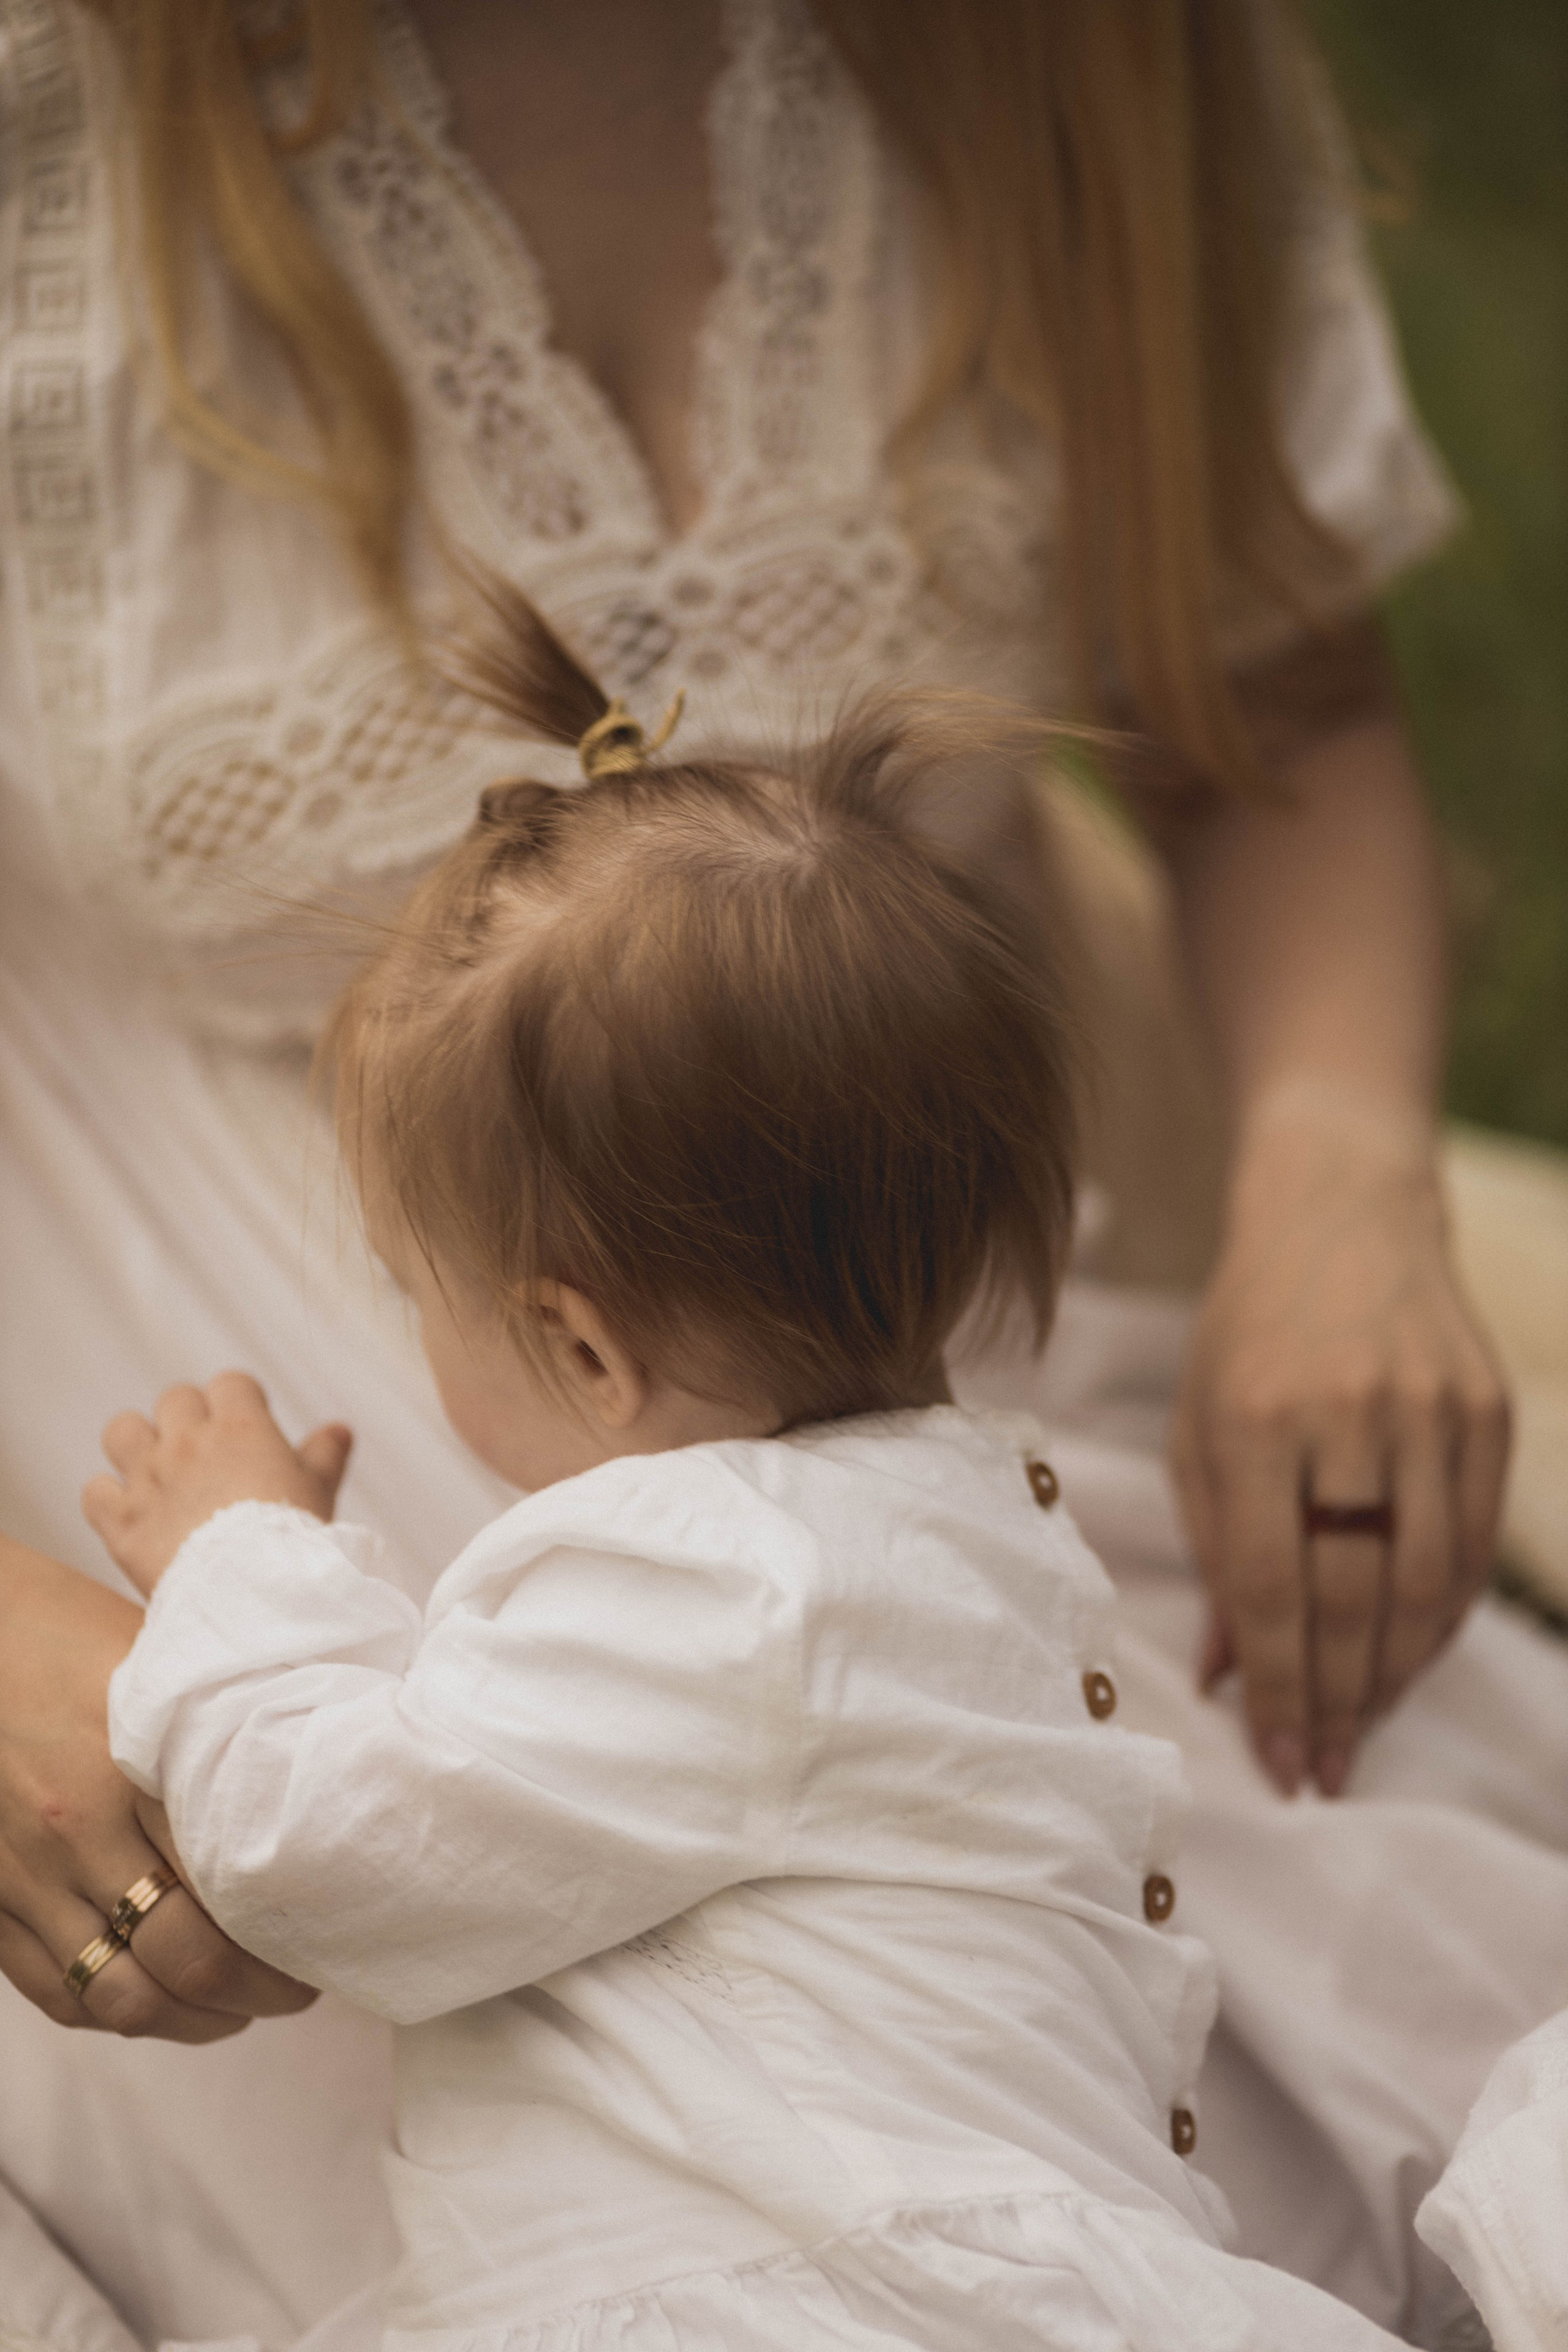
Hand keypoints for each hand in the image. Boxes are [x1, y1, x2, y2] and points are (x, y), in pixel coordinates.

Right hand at [0, 1535, 317, 2037]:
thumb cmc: (65, 1630)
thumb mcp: (154, 1659)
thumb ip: (218, 1723)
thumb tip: (309, 1767)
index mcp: (136, 1764)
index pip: (234, 1881)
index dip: (292, 1929)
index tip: (331, 1934)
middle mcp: (79, 1829)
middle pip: (188, 1957)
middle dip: (260, 1990)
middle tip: (300, 1987)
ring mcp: (25, 1874)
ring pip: (122, 1995)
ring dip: (193, 2020)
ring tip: (238, 2009)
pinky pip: (56, 1993)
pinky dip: (116, 2015)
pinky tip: (160, 2005)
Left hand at [82, 1372, 351, 1595]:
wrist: (253, 1597)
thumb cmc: (294, 1543)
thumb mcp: (319, 1492)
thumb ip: (325, 1455)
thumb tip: (339, 1429)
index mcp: (240, 1427)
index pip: (230, 1383)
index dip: (241, 1402)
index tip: (249, 1426)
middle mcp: (187, 1443)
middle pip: (175, 1400)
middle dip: (189, 1419)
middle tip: (207, 1454)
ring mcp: (148, 1480)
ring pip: (122, 1431)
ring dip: (137, 1444)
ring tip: (157, 1471)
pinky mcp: (121, 1523)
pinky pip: (94, 1492)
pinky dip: (109, 1499)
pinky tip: (131, 1513)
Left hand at [1171, 1090, 1509, 1797]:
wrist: (1341, 1216)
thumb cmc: (1248, 1336)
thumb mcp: (1199, 1430)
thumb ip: (1215, 1552)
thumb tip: (1226, 1676)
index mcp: (1255, 1419)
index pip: (1273, 1586)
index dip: (1278, 1687)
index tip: (1279, 1762)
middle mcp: (1349, 1415)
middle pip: (1353, 1597)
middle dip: (1336, 1700)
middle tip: (1325, 1769)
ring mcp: (1430, 1411)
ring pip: (1425, 1584)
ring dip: (1394, 1674)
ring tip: (1362, 1727)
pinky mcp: (1487, 1410)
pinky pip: (1472, 1547)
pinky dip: (1442, 1618)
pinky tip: (1409, 1658)